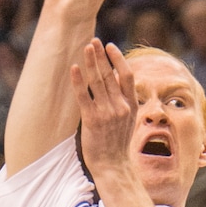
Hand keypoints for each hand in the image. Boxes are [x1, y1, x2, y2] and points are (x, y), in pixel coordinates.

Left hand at [70, 39, 137, 182]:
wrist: (113, 165)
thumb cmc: (118, 144)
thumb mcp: (128, 121)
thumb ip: (124, 102)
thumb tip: (118, 83)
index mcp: (132, 106)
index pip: (127, 76)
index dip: (118, 59)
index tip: (110, 46)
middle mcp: (121, 107)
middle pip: (110, 74)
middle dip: (102, 56)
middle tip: (94, 40)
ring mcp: (107, 113)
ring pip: (97, 81)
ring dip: (91, 62)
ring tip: (86, 47)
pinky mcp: (92, 120)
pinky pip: (84, 96)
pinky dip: (78, 81)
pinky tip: (74, 68)